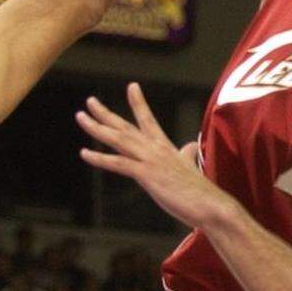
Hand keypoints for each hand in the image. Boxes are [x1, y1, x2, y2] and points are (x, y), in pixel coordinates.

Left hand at [77, 83, 233, 229]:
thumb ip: (187, 154)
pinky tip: (84, 152)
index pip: (148, 119)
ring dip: (97, 128)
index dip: (138, 103)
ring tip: (80, 117)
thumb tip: (191, 145)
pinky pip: (118, 163)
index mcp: (165, 147)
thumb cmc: (201, 191)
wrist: (211, 205)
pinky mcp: (147, 174)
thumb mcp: (191, 167)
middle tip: (90, 101)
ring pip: (118, 139)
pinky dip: (100, 158)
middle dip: (106, 113)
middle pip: (125, 126)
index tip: (131, 86)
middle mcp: (156, 149)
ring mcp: (150, 160)